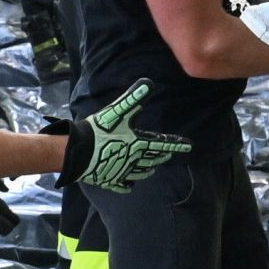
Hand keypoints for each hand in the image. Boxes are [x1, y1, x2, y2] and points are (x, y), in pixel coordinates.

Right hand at [61, 83, 190, 192]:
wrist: (78, 151)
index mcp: (138, 143)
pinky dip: (128, 185)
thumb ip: (133, 98)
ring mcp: (122, 172)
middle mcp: (134, 160)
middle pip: (152, 159)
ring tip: (152, 168)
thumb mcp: (117, 111)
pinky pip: (122, 185)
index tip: (189, 146)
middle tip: (167, 155)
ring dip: (148, 170)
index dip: (177, 143)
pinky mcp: (109, 180)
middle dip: (162, 156)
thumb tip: (149, 82)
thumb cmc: (99, 130)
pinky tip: (130, 185)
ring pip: (140, 173)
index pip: (162, 143)